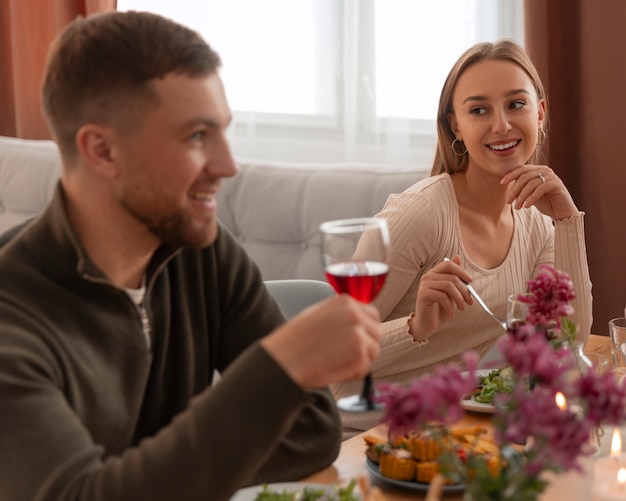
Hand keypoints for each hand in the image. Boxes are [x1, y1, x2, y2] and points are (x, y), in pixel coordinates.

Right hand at [261, 295, 380, 388]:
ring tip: (335, 361)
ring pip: (373, 351)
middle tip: (345, 353)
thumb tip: (358, 322)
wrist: (284, 359)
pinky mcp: (360, 357)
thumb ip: (341, 314)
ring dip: (360, 359)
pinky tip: (334, 369)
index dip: (365, 328)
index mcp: (345, 302)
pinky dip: (353, 372)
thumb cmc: (294, 339)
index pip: (372, 314)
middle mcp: (356, 316)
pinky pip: (365, 368)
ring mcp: (359, 336)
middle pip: (376, 333)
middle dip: (365, 344)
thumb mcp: (318, 313)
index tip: (357, 337)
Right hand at [409, 255, 472, 340]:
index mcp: (434, 273)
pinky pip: (442, 296)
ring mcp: (424, 285)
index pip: (448, 264)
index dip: (461, 271)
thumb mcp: (451, 292)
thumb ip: (454, 277)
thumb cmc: (440, 308)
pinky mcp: (423, 294)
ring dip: (459, 299)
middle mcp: (428, 276)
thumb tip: (457, 257)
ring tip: (461, 308)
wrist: (427, 324)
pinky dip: (450, 307)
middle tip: (469, 302)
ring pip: (449, 286)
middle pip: (452, 277)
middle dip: (464, 291)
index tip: (470, 282)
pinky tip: (452, 314)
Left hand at [501, 164, 578, 219]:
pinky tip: (526, 206)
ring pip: (531, 183)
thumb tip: (506, 184)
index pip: (521, 169)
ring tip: (517, 207)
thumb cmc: (545, 203)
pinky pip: (540, 189)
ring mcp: (551, 176)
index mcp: (537, 170)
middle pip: (524, 176)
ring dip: (521, 196)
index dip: (510, 174)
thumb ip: (520, 188)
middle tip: (508, 201)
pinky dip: (531, 198)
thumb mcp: (529, 194)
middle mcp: (545, 170)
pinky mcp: (557, 184)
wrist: (561, 212)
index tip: (502, 183)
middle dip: (514, 190)